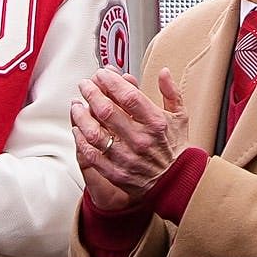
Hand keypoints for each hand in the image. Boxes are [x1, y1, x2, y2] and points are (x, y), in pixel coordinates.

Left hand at [71, 70, 185, 212]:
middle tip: (85, 84)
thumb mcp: (180, 117)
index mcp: (156, 124)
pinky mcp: (115, 172)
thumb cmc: (176, 148)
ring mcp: (126, 158)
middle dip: (91, 93)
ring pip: (94, 132)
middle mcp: (141, 140)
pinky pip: (91, 153)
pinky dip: (81, 139)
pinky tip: (77, 128)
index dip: (111, 82)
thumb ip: (171, 93)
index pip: (129, 96)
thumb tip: (163, 72)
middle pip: (107, 111)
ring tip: (76, 105)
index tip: (102, 73)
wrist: (177, 184)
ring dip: (80, 115)